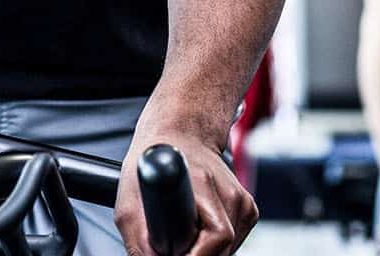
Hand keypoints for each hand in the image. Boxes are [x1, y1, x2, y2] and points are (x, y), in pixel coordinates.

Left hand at [115, 126, 256, 255]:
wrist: (178, 135)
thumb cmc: (152, 165)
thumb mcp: (129, 204)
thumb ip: (139, 242)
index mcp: (203, 184)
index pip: (217, 236)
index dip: (195, 255)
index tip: (177, 251)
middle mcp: (230, 192)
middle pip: (222, 250)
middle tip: (174, 244)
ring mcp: (243, 202)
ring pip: (228, 250)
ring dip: (205, 252)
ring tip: (185, 230)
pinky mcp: (249, 209)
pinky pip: (233, 242)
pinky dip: (214, 245)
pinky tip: (199, 226)